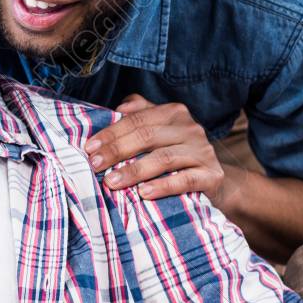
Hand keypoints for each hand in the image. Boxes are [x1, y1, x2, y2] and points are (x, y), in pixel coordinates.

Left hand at [83, 94, 225, 203]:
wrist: (213, 180)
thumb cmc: (177, 154)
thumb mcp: (160, 131)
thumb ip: (140, 114)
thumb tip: (118, 108)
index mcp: (174, 113)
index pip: (137, 120)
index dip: (111, 133)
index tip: (90, 148)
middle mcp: (190, 128)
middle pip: (147, 136)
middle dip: (117, 151)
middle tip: (95, 165)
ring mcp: (203, 151)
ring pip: (164, 158)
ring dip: (134, 171)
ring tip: (112, 182)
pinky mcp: (211, 175)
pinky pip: (185, 180)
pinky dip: (163, 186)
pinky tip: (143, 193)